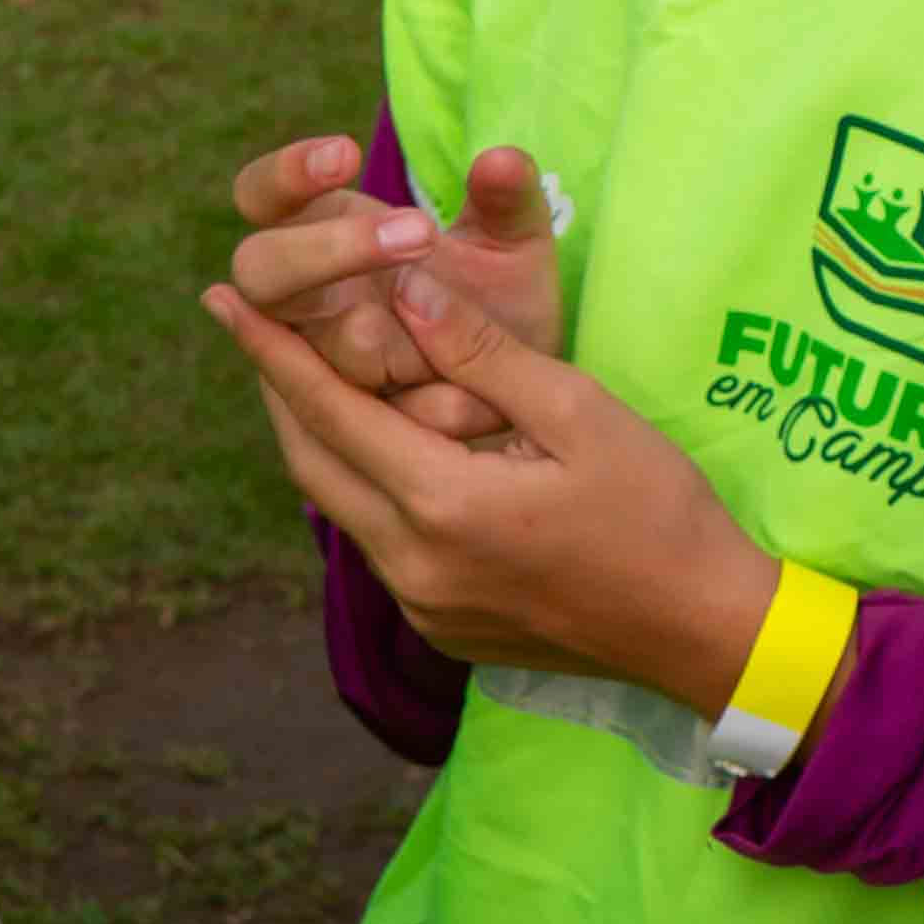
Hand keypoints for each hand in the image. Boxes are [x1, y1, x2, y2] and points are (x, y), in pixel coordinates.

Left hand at [198, 266, 774, 709]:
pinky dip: (364, 486)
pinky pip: (378, 544)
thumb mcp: (581, 412)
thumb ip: (484, 355)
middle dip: (277, 393)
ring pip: (340, 508)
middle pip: (311, 465)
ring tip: (303, 378)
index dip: (272, 353)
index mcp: (444, 505)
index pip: (330, 413)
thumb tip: (404, 291)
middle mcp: (414, 565)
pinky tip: (381, 449)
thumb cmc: (659, 511)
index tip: (221, 300)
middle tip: (248, 328)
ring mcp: (424, 605)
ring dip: (319, 441)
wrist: (703, 631)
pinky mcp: (443, 625)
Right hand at [226, 135, 561, 444]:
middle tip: (422, 234)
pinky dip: (428, 404)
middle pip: (261, 271)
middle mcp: (307, 298)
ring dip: (381, 338)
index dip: (287, 173)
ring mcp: (322, 364)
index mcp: (323, 230)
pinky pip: (369, 419)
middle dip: (328, 252)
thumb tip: (503, 161)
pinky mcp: (355, 425)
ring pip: (315, 351)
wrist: (529, 394)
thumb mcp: (514, 243)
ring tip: (460, 326)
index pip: (261, 194)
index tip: (347, 154)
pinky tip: (483, 396)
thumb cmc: (501, 298)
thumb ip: (507, 201)